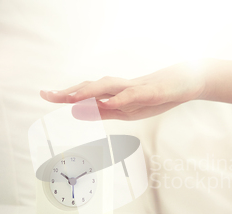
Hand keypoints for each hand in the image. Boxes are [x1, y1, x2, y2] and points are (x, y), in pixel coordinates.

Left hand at [40, 61, 206, 120]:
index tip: (44, 94)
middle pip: (92, 86)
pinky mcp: (154, 91)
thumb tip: (76, 113)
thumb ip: (102, 111)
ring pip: (110, 86)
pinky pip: (135, 94)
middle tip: (47, 95)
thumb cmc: (155, 96)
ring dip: (90, 91)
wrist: (186, 82)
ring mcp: (137, 88)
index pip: (87, 93)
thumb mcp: (126, 110)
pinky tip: (109, 101)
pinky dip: (121, 98)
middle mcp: (121, 88)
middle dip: (70, 91)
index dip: (65, 93)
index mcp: (115, 95)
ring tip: (71, 97)